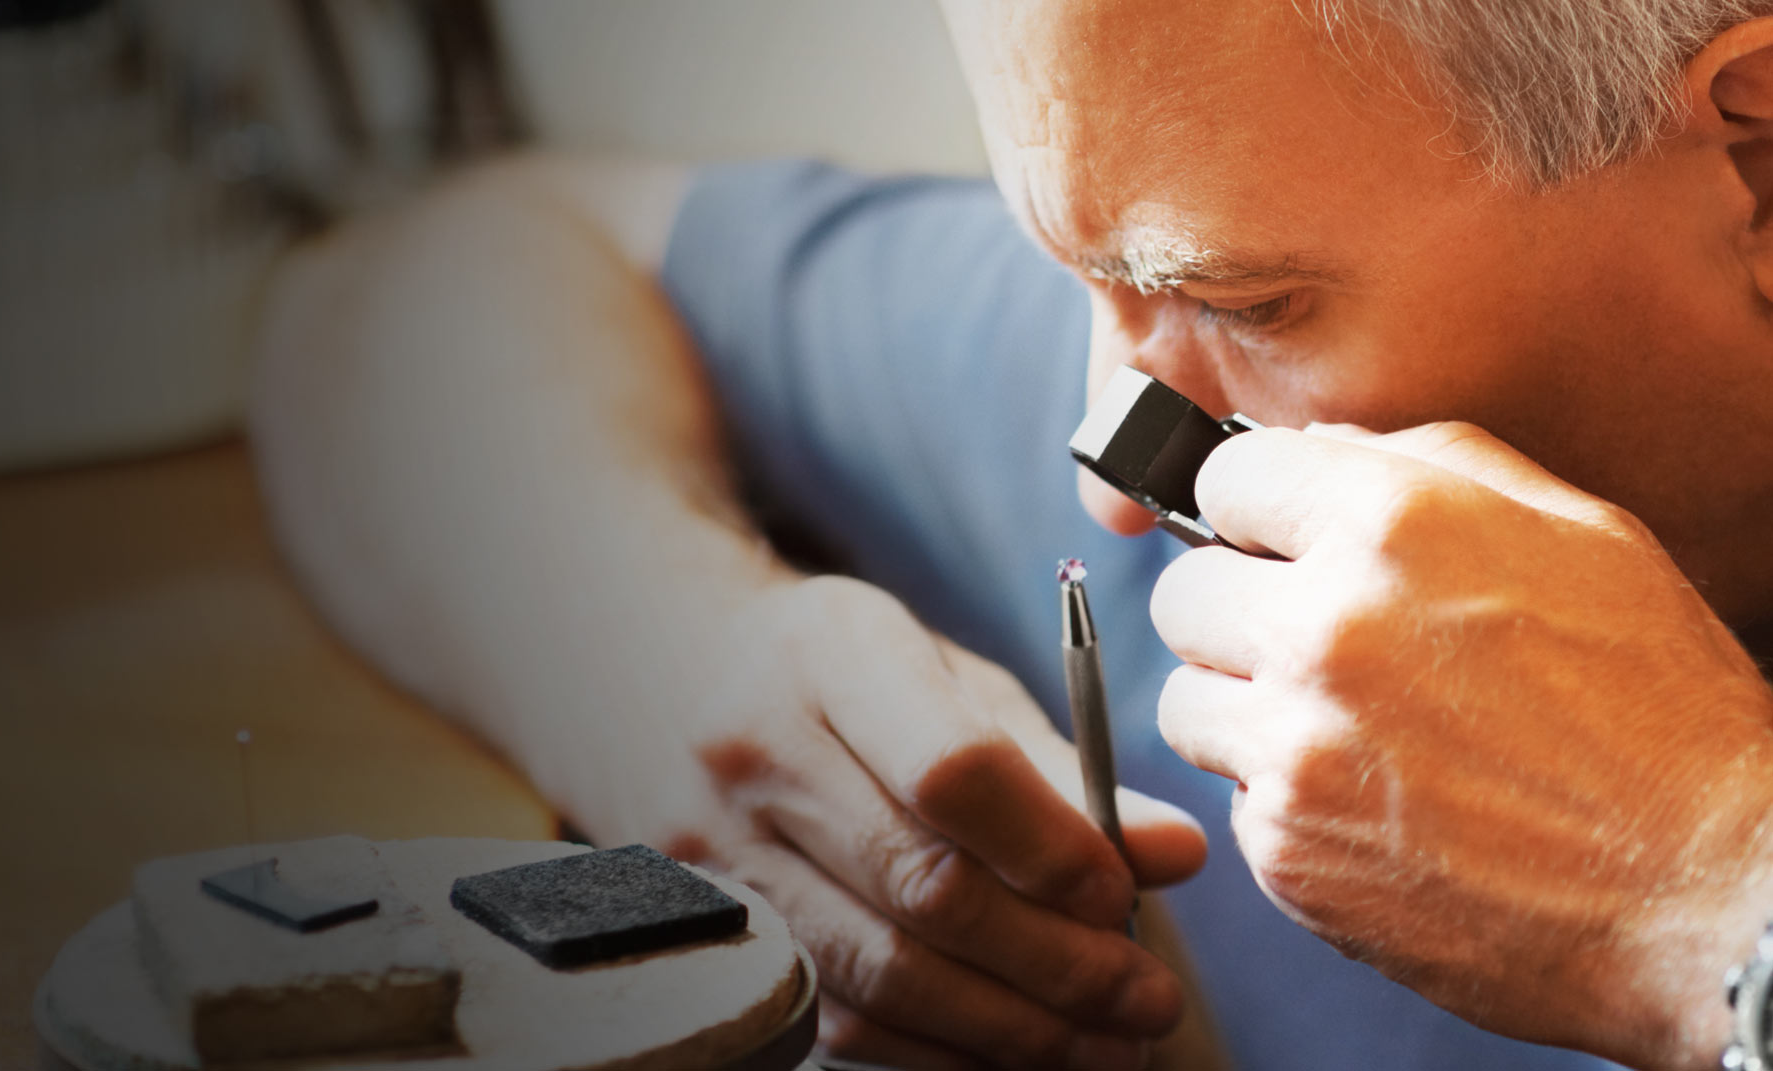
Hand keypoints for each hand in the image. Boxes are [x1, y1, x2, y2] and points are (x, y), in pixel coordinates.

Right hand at [638, 574, 1207, 1069]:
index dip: (1053, 851)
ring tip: (1105, 1047)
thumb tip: (1175, 855)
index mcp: (827, 654)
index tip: (1125, 895)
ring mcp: (713, 851)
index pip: (951, 770)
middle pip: (922, 888)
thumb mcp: (939, 675)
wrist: (651, 679)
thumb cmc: (837, 676)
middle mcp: (753, 750)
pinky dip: (937, 1051)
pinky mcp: (710, 930)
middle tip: (1148, 1002)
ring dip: (1009, 1028)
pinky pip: (835, 1017)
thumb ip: (1058, 763)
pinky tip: (1011, 1053)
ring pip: (879, 973)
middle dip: (1056, 964)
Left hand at [1151, 421, 1772, 1069]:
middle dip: (1237, 609)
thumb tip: (1319, 445)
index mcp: (1393, 524)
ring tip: (1341, 731)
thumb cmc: (1661, 711)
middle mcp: (1325, 626)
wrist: (1707, 897)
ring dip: (1243, 709)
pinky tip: (1376, 806)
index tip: (1274, 540)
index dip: (1254, 508)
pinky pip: (1232, 798)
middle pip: (1181, 592)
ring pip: (1183, 699)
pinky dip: (1286, 801)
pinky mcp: (1284, 846)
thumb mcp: (1584, 537)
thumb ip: (1437, 465)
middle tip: (1309, 645)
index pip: (1227, 475)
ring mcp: (1294, 745)